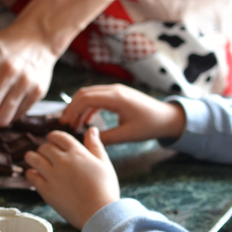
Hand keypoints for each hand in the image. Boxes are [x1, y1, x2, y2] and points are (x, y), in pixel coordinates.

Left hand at [25, 127, 119, 229]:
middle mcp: (62, 161)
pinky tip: (32, 173)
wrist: (98, 212)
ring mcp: (52, 175)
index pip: (59, 137)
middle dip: (44, 148)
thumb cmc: (105, 189)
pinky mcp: (46, 190)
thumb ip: (95, 145)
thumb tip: (91, 130)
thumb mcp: (104, 163)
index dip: (53, 137)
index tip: (52, 139)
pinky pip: (32, 177)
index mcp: (77, 153)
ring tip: (31, 158)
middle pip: (45, 147)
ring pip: (33, 159)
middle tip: (44, 153)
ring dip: (31, 157)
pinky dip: (30, 173)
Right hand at [59, 84, 185, 144]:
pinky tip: (85, 121)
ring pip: (90, 94)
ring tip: (72, 123)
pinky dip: (88, 107)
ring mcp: (116, 91)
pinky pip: (98, 98)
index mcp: (116, 98)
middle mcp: (115, 90)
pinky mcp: (118, 95)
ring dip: (79, 107)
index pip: (86, 98)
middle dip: (71, 107)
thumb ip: (106, 138)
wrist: (167, 117)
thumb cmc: (150, 125)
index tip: (64, 123)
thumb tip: (87, 141)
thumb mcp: (127, 135)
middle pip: (84, 93)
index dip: (72, 110)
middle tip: (64, 123)